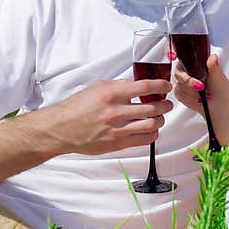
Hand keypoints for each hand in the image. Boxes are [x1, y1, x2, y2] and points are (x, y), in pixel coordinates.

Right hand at [47, 77, 172, 154]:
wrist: (61, 128)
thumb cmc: (78, 107)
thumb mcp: (97, 87)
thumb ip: (119, 85)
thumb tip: (139, 85)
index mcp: (111, 93)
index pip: (145, 87)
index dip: (161, 86)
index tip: (166, 87)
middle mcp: (115, 111)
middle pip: (153, 107)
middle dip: (165, 105)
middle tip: (166, 104)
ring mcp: (117, 129)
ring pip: (152, 125)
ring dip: (160, 120)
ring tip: (159, 117)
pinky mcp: (117, 143)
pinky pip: (144, 140)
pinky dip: (153, 134)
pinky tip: (151, 129)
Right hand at [172, 53, 228, 115]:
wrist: (220, 105)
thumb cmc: (221, 89)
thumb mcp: (218, 76)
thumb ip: (213, 66)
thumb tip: (213, 57)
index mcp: (194, 61)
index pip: (178, 51)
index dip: (171, 51)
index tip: (173, 55)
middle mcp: (186, 69)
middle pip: (178, 72)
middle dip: (188, 81)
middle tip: (200, 87)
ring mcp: (181, 80)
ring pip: (178, 84)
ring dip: (191, 92)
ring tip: (203, 95)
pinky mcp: (179, 91)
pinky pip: (178, 94)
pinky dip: (189, 98)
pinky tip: (197, 99)